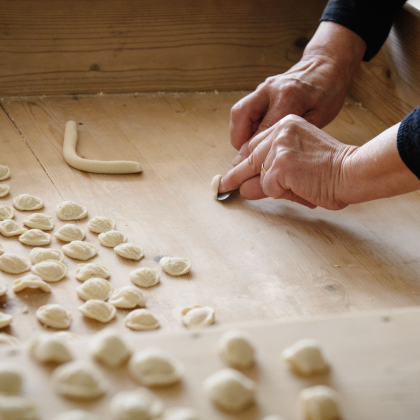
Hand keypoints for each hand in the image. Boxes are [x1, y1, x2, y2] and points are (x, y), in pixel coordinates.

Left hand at [220, 117, 419, 208]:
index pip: (255, 144)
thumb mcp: (299, 162)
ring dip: (273, 189)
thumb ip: (273, 170)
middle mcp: (279, 130)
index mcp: (286, 125)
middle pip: (248, 158)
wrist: (353, 171)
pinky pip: (268, 188)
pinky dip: (282, 193)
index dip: (244, 161)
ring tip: (301, 185)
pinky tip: (302, 186)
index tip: (233, 170)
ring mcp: (278, 146)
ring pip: (258, 177)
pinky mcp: (279, 164)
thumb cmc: (332, 169)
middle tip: (222, 185)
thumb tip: (244, 188)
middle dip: (235, 175)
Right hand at [230, 21, 365, 165]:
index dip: (254, 152)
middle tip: (246, 157)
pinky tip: (256, 137)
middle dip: (239, 140)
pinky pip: (244, 110)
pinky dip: (245, 126)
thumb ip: (293, 135)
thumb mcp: (318, 118)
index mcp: (288, 97)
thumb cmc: (327, 92)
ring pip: (238, 113)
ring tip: (251, 148)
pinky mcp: (260, 89)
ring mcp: (262, 87)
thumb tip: (271, 158)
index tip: (252, 167)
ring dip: (240, 133)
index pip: (262, 130)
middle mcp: (270, 89)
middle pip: (240, 115)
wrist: (326, 64)